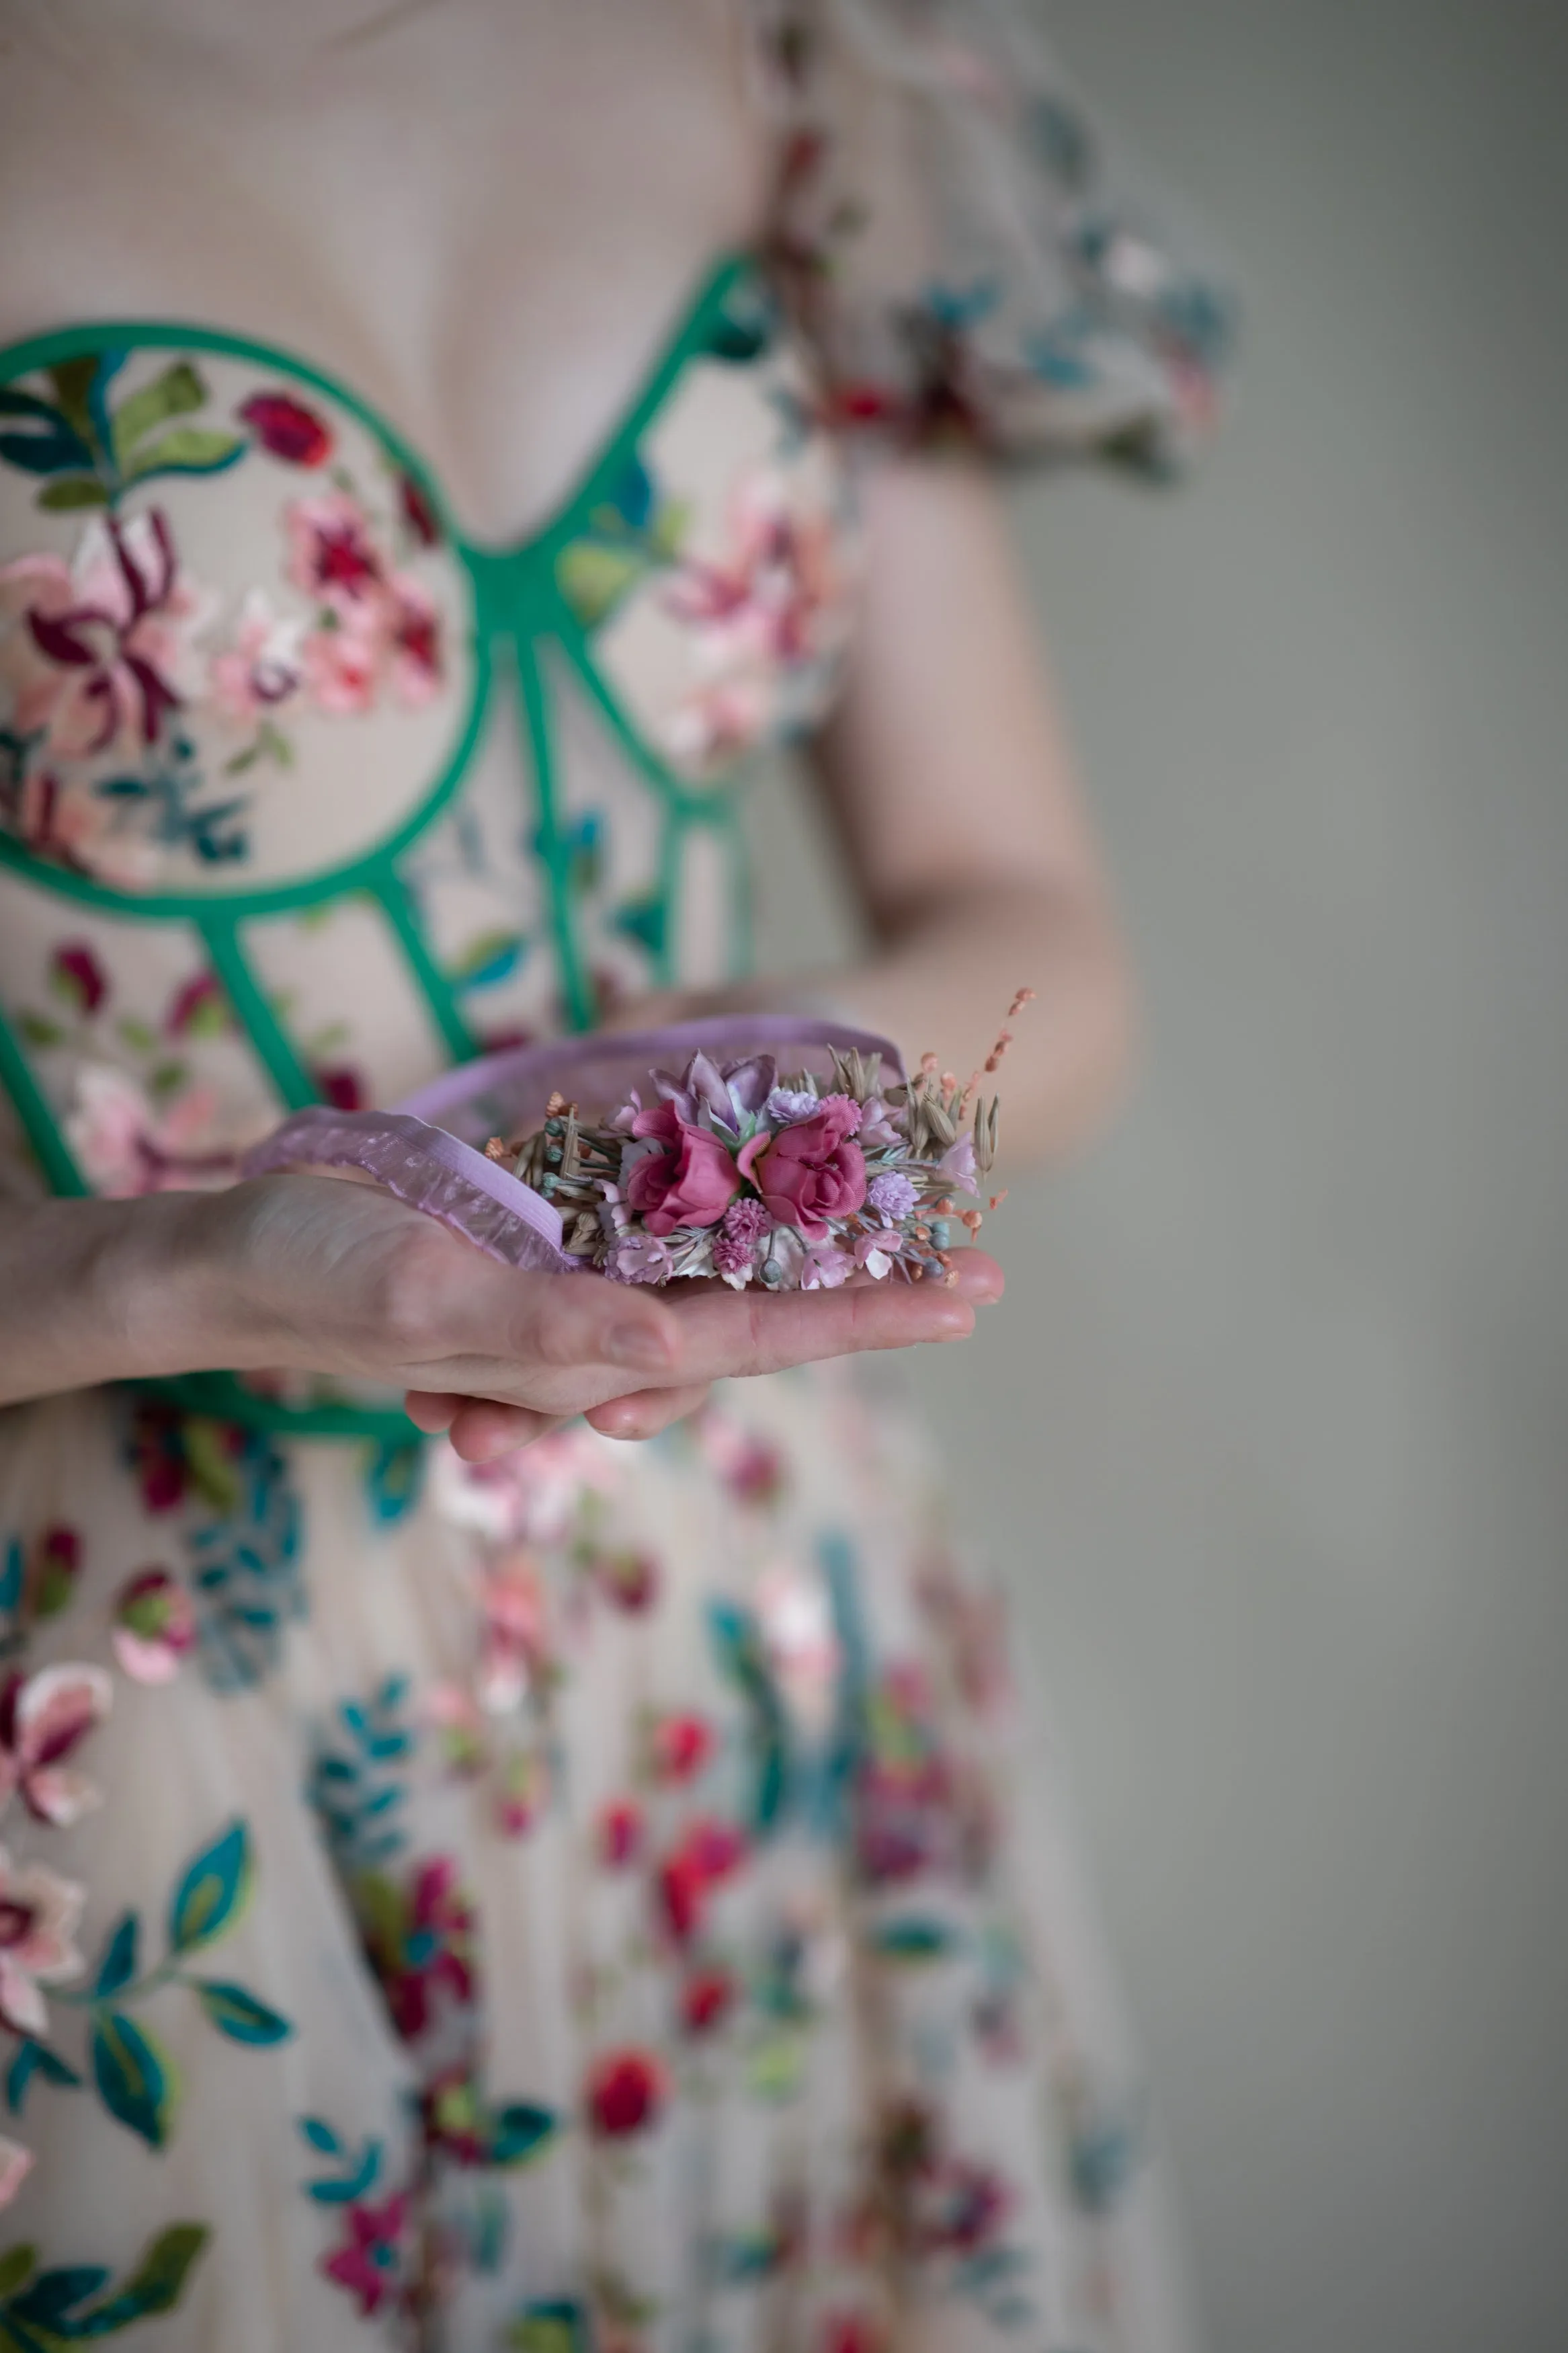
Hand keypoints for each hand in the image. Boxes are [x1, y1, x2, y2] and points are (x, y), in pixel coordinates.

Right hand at [193, 1173, 1002, 1459]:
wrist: (229, 1261)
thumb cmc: (319, 1278)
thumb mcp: (428, 1299)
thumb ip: (550, 1329)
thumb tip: (674, 1346)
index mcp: (589, 1348)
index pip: (760, 1337)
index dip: (866, 1316)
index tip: (971, 1297)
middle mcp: (601, 1326)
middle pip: (767, 1313)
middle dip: (872, 1292)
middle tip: (982, 1265)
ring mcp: (576, 1289)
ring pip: (723, 1280)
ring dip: (814, 1256)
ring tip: (913, 1230)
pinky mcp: (542, 1243)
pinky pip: (657, 1239)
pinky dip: (728, 1219)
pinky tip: (774, 1197)